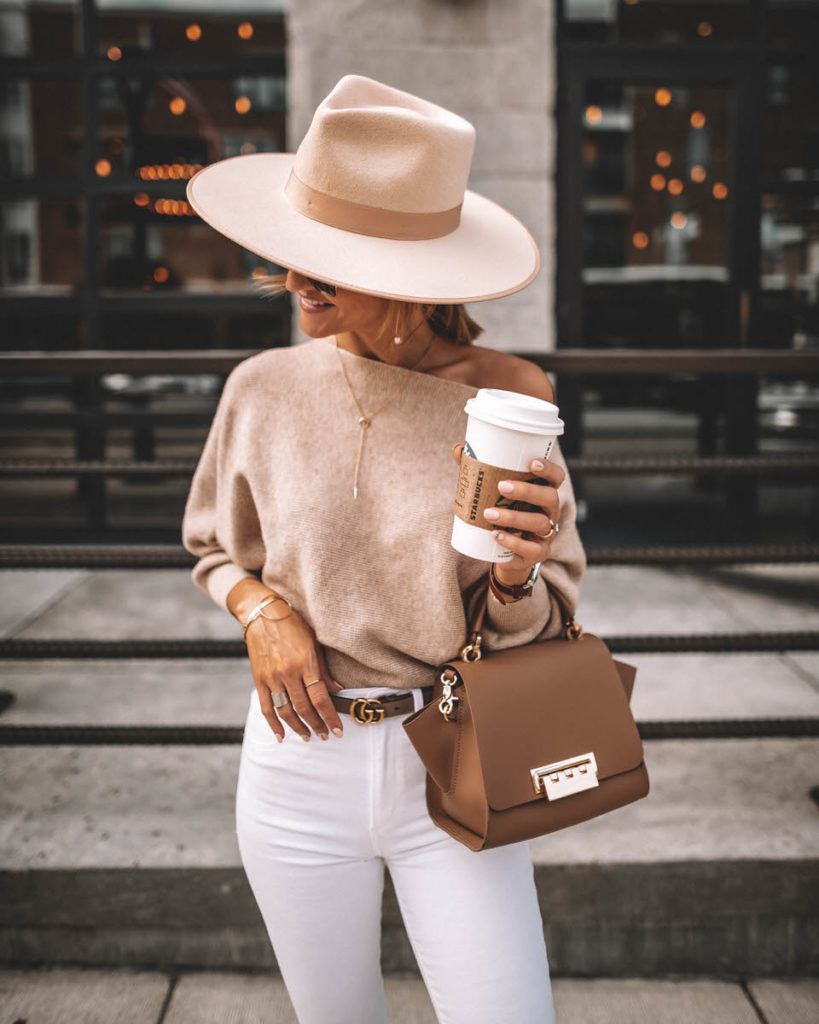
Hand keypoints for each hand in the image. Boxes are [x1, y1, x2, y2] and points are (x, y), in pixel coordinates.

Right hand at [228, 580, 344, 742]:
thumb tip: (337, 690)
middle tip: (326, 735)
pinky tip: (282, 736)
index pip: (320, 698)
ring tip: (308, 737)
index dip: (330, 718)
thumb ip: (324, 669)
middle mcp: (288, 672)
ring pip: (286, 711)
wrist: (263, 613)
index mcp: (305, 662)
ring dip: (298, 728)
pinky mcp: (259, 680)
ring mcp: (272, 677)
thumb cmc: (293, 624)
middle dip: (317, 725)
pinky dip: (274, 725)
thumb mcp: (314, 642)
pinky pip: (266, 708)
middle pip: (305, 708)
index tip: (338, 730)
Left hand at [452, 444, 563, 586]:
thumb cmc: (501, 513)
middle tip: (502, 486)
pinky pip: (531, 549)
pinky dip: (513, 542)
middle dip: (527, 491)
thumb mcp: (492, 493)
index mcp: (543, 492)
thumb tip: (458, 449)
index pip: (556, 478)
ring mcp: (546, 534)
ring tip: (489, 513)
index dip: (549, 469)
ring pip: (539, 523)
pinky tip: (496, 535)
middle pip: (550, 497)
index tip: (532, 463)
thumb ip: (478, 471)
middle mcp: (550, 512)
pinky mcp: (537, 553)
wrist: (501, 551)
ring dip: (514, 517)